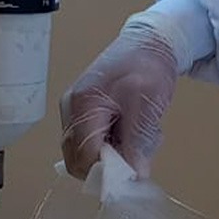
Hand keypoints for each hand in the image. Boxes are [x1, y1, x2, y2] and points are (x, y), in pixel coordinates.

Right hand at [59, 22, 178, 177]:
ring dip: (111, 155)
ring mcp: (74, 110)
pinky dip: (110, 144)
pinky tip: (130, 131)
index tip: (133, 171)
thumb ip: (139, 141)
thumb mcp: (147, 104)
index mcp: (82, 105)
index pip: (84, 156)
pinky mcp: (83, 111)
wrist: (149, 41)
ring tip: (136, 138)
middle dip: (107, 164)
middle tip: (136, 153)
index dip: (107, 170)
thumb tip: (135, 177)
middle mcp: (70, 110)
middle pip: (78, 157)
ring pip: (85, 152)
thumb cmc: (147, 67)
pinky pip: (90, 140)